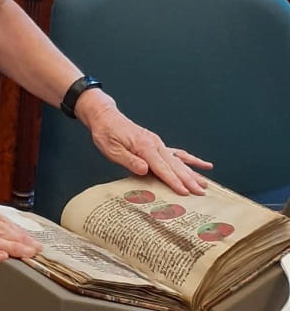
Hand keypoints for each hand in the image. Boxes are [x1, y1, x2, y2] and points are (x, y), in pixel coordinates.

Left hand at [78, 93, 212, 194]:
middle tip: (200, 192)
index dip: (173, 181)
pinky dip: (190, 159)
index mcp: (144, 146)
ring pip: (179, 161)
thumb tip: (145, 170)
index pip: (162, 167)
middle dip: (188, 180)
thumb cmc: (106, 133)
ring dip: (192, 173)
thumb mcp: (111, 149)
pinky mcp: (156, 145)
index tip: (185, 192)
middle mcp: (154, 143)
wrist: (105, 117)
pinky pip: (177, 153)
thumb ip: (129, 160)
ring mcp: (157, 143)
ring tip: (205, 184)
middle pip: (175, 165)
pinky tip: (203, 164)